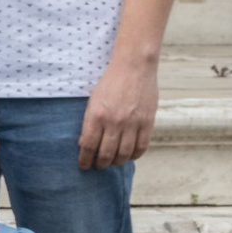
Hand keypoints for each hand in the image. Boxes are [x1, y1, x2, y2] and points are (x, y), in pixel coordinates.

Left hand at [79, 52, 159, 169]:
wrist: (134, 67)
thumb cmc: (110, 83)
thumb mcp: (93, 101)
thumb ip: (91, 122)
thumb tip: (86, 144)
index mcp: (96, 116)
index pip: (88, 146)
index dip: (85, 160)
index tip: (84, 165)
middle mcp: (114, 122)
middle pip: (106, 154)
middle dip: (100, 164)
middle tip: (98, 166)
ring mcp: (132, 123)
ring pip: (124, 154)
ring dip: (117, 162)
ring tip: (113, 162)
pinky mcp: (147, 122)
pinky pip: (141, 147)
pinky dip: (134, 155)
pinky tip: (129, 155)